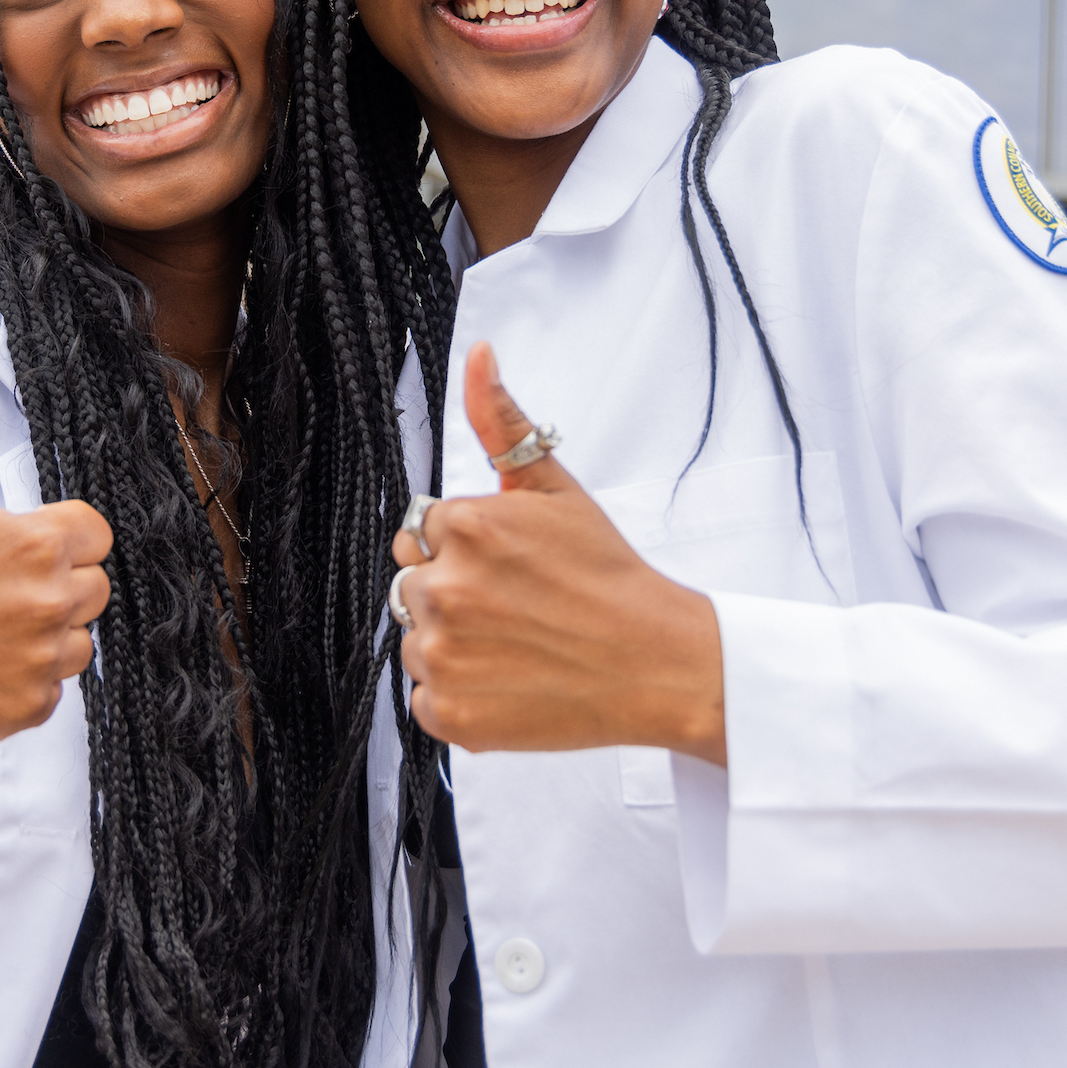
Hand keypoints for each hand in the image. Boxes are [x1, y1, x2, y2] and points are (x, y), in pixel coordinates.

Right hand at [0, 330, 113, 835]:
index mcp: (37, 540)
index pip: (92, 531)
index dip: (50, 534)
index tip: (3, 543)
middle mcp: (50, 602)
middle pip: (92, 586)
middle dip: (49, 582)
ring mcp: (39, 662)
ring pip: (77, 640)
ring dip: (41, 634)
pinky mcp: (26, 711)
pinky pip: (54, 690)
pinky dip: (21, 682)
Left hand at [392, 342, 727, 763]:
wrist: (655, 663)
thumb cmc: (607, 576)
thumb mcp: (556, 488)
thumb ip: (503, 422)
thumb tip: (478, 355)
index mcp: (463, 527)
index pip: (423, 529)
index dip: (468, 546)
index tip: (513, 565)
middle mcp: (442, 589)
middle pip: (411, 583)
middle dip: (453, 589)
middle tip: (517, 605)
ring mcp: (442, 655)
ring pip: (415, 639)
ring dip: (452, 642)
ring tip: (516, 643)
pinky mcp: (447, 712)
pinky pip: (423, 697)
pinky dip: (458, 694)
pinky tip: (509, 680)